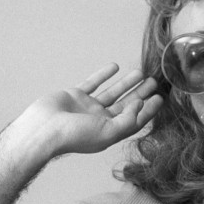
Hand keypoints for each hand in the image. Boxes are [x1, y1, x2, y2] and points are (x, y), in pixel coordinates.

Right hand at [21, 64, 163, 157]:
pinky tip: (114, 67)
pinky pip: (93, 83)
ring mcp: (87, 108)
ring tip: (140, 72)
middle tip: (153, 82)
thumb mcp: (108, 131)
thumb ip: (127, 119)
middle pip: (126, 105)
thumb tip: (140, 105)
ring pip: (111, 92)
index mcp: (109, 132)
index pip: (134, 120)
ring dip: (126, 83)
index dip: (148, 110)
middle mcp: (100, 120)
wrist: (43, 129)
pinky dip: (103, 75)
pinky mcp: (74, 96)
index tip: (160, 98)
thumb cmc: (74, 136)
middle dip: (140, 94)